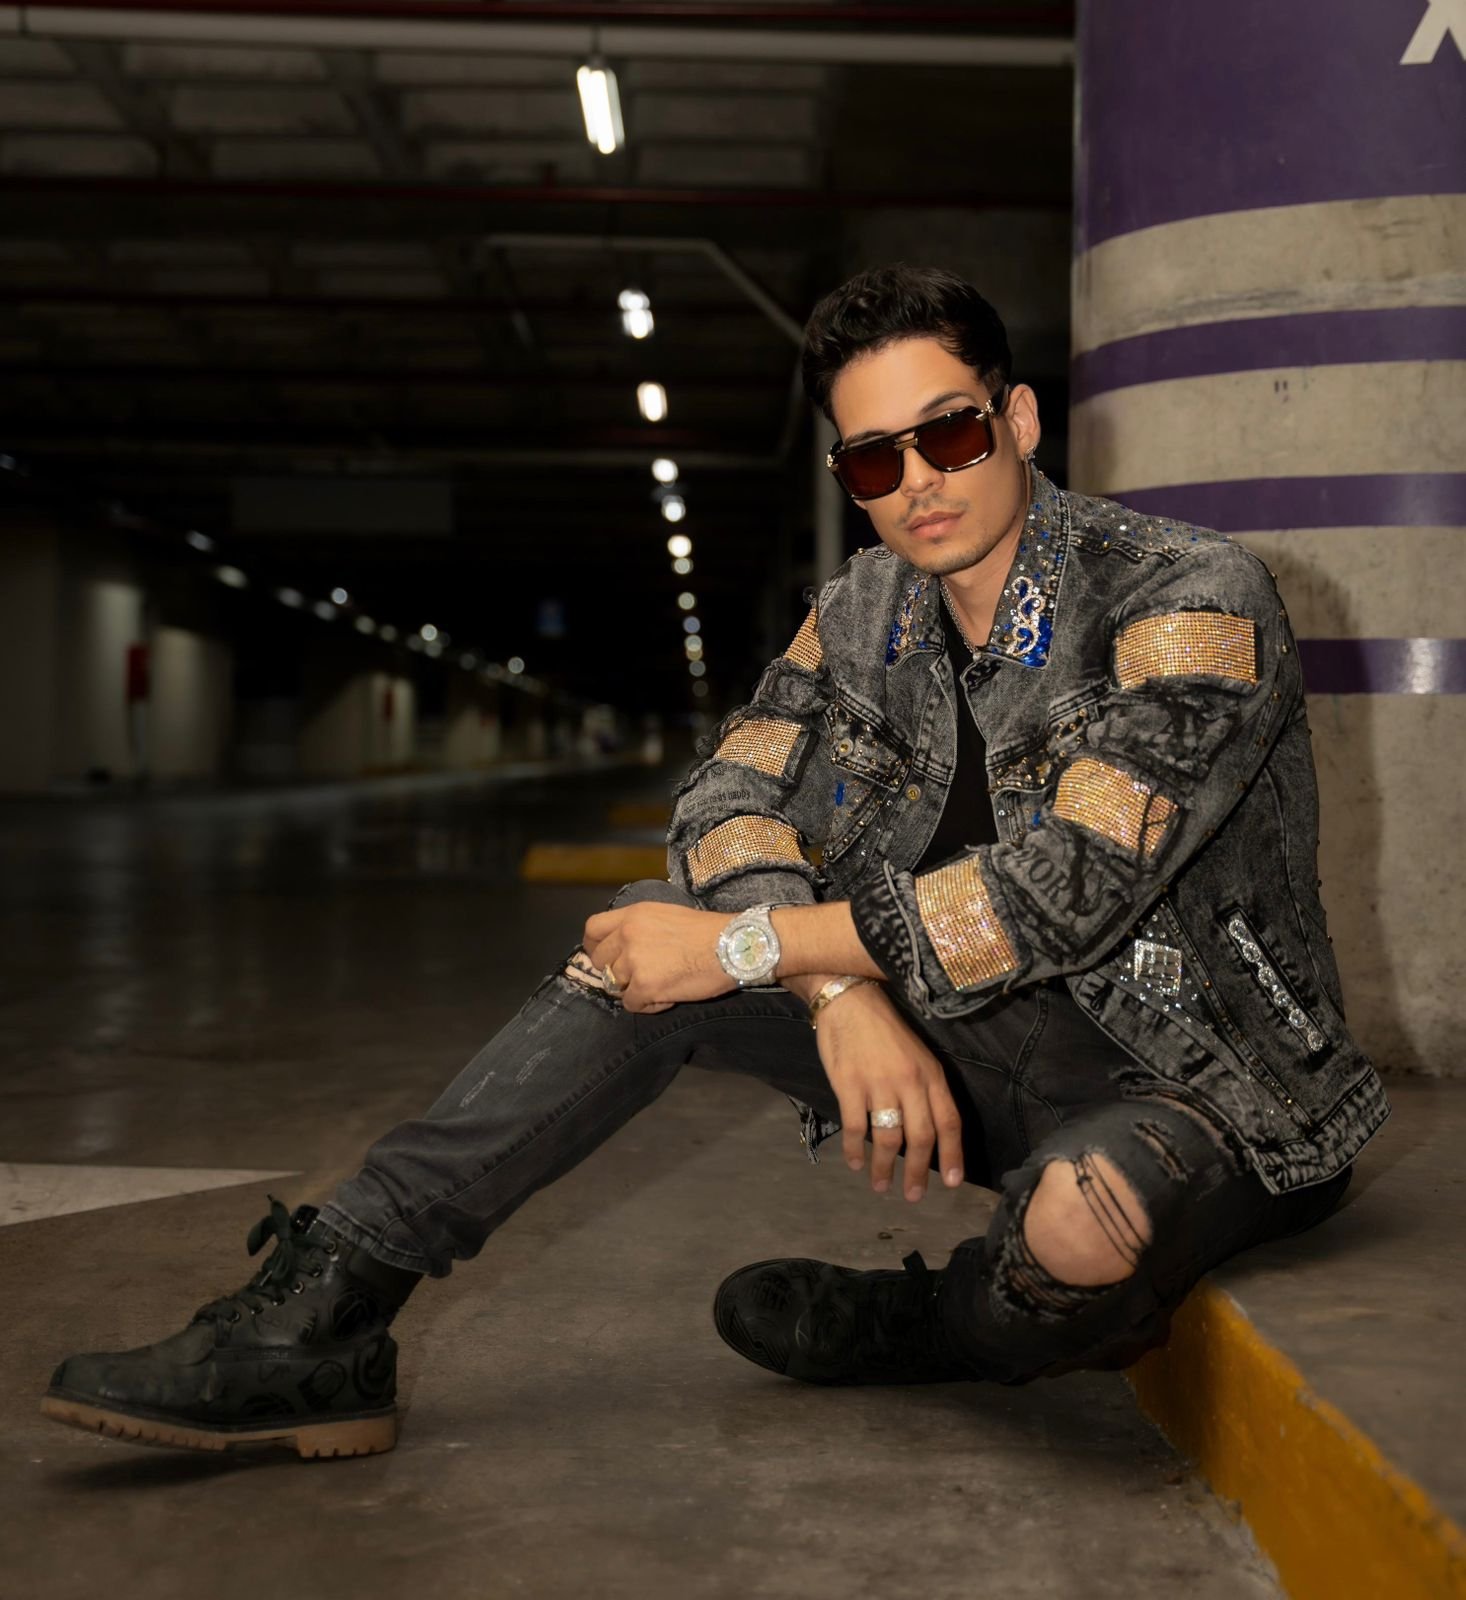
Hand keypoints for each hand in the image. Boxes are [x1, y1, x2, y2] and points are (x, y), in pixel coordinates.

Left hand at [582, 902, 734, 1012]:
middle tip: (634, 978)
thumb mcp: (666, 915)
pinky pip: (632, 1004)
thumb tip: (625, 945)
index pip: (592, 929)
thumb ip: (640, 927)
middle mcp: (627, 935)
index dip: (594, 946)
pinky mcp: (645, 987)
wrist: (731, 946)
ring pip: (614, 985)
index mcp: (633, 915)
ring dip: (634, 990)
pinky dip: (648, 1005)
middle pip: (599, 961)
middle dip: (613, 972)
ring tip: (659, 986)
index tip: (602, 956)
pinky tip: (667, 997)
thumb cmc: (707, 931)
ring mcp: (634, 962)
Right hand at [812, 984, 963, 1200]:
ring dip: (884, 1167)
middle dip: (918, 1172)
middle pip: (921, 1137)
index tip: (951, 1183)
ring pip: (888, 1138)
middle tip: (913, 1196)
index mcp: (931, 1074)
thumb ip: (924, 1089)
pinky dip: (855, 1150)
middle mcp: (910, 1082)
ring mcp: (879, 1084)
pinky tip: (854, 1162)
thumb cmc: (885, 1029)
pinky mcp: (850, 1085)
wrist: (850, 999)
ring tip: (881, 1186)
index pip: (949, 1122)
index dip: (952, 1155)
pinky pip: (856, 1127)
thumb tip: (926, 1132)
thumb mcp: (917, 1054)